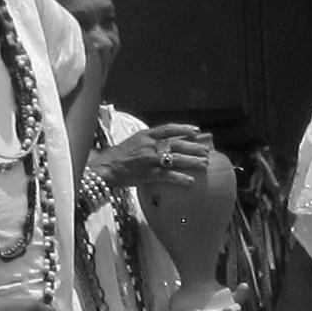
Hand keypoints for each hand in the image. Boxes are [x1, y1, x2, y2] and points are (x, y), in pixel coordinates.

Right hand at [87, 121, 218, 196]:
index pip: (168, 129)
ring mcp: (148, 158)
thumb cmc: (118, 158)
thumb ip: (149, 143)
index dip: (184, 129)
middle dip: (193, 148)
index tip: (197, 132)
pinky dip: (179, 178)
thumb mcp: (134, 144)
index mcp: (146, 135)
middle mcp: (149, 144)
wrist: (104, 169)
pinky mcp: (146, 173)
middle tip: (207, 152)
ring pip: (175, 159)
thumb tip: (165, 146)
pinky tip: (190, 181)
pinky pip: (166, 175)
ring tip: (204, 165)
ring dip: (191, 162)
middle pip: (176, 144)